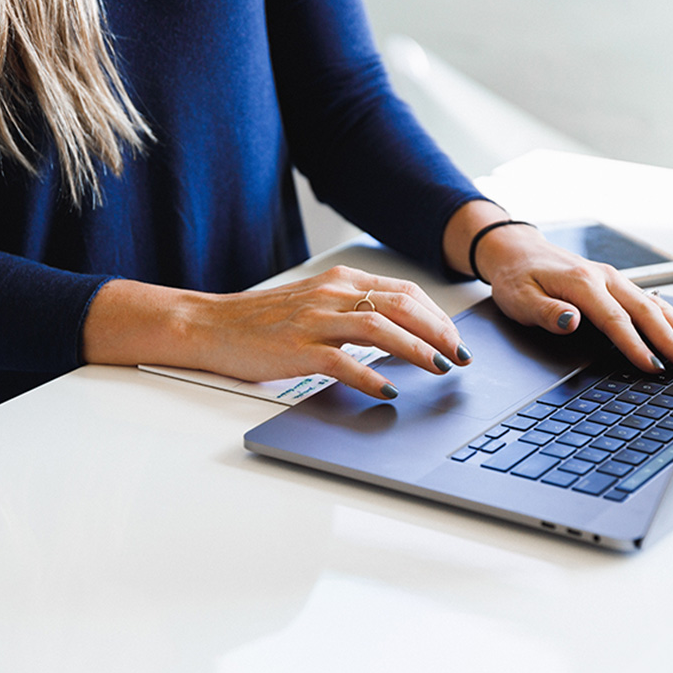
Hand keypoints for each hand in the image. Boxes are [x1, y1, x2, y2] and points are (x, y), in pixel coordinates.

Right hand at [82, 267, 473, 398]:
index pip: (403, 291)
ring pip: (380, 328)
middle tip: (460, 355)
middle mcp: (331, 294)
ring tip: (439, 369)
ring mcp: (314, 321)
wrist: (212, 325)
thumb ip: (353, 311)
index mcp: (340, 281)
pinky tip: (388, 391)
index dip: (437, 315)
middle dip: (439, 332)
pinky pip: (342, 362)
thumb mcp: (315, 303)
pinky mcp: (297, 349)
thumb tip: (401, 333)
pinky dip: (371, 376)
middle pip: (400, 306)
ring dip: (417, 349)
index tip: (456, 338)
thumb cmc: (263, 320)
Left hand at [443, 202, 672, 372]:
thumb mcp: (520, 299)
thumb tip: (572, 321)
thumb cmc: (517, 278)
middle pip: (647, 312)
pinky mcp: (617, 283)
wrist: (517, 251)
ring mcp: (614, 279)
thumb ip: (547, 312)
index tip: (653, 367)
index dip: (636, 345)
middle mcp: (605, 278)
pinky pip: (653, 300)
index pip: (615, 320)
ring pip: (656, 305)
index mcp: (582, 283)